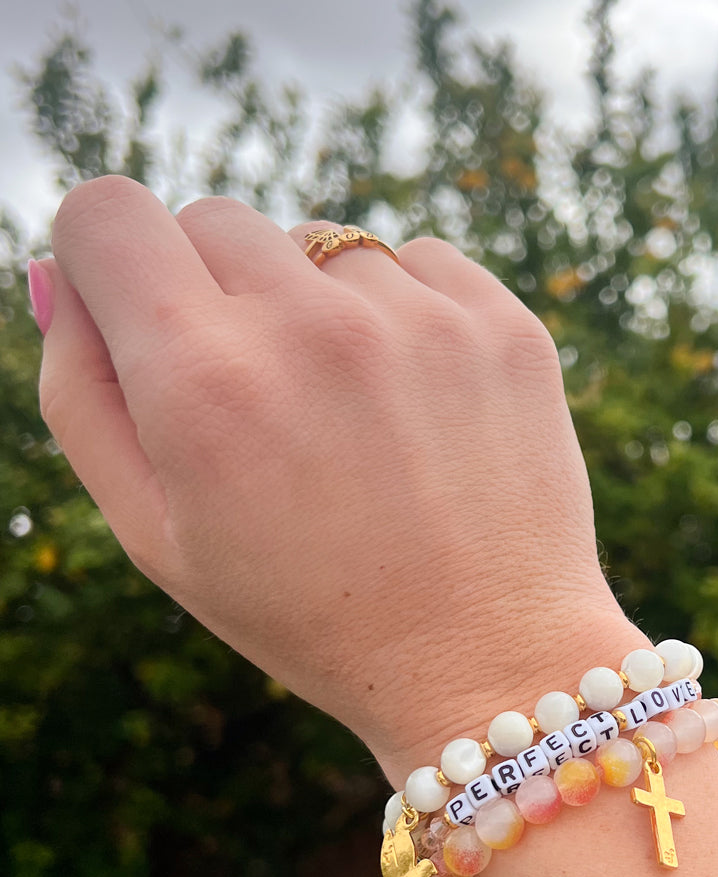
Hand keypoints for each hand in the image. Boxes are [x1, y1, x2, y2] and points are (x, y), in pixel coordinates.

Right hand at [38, 177, 643, 782]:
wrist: (483, 663)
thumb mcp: (157, 537)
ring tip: (348, 421)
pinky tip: (413, 409)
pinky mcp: (501, 324)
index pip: (106, 212)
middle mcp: (311, 327)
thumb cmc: (308, 613)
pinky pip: (414, 261)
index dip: (107, 258)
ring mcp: (419, 319)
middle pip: (212, 219)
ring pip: (319, 242)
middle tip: (257, 402)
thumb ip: (81, 394)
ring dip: (314, 306)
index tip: (138, 312)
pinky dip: (400, 314)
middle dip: (211, 292)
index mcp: (203, 382)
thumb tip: (55, 269)